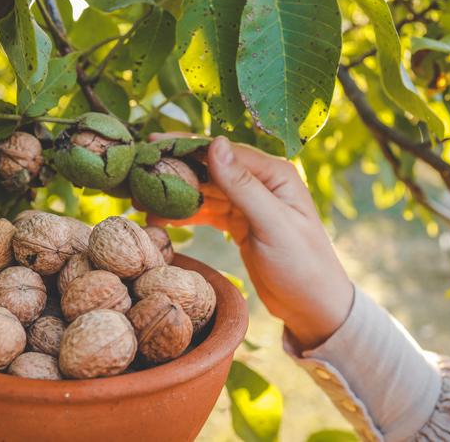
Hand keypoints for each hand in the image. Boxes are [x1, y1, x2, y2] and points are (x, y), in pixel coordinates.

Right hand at [148, 133, 353, 349]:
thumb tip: (214, 143)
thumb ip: (243, 186)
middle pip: (210, 167)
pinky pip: (207, 210)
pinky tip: (161, 219)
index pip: (222, 151)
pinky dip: (185, 213)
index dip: (185, 146)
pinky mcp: (239, 223)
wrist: (313, 307)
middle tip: (136, 172)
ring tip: (140, 198)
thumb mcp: (272, 225)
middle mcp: (261, 181)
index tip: (151, 143)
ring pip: (204, 190)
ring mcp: (249, 202)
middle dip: (174, 169)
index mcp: (274, 173)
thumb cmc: (303, 265)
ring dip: (175, 193)